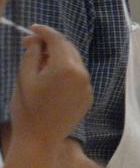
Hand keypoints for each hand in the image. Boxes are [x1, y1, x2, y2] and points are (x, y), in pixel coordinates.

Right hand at [11, 25, 91, 145]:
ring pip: (74, 62)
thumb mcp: (24, 76)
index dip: (44, 31)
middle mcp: (82, 75)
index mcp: (66, 68)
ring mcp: (88, 87)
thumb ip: (33, 53)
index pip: (58, 40)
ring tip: (38, 62)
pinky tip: (50, 77)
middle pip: (69, 49)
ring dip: (59, 57)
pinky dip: (66, 71)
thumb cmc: (27, 108)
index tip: (31, 28)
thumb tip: (38, 41)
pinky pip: (78, 77)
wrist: (40, 139)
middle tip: (30, 45)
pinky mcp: (88, 97)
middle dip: (51, 43)